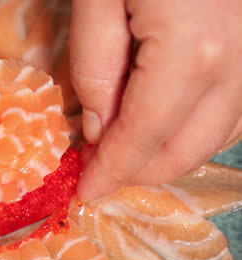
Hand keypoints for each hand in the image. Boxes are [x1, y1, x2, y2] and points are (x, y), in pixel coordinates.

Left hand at [71, 0, 241, 201]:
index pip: (144, 135)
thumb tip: (99, 128)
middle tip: (97, 169)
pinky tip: (163, 122)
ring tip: (123, 148)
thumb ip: (94, 66)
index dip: (112, 171)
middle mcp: (236, 62)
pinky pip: (232, 110)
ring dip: (166, 154)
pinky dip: (193, 129)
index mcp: (192, 51)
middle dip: (138, 172)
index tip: (85, 189)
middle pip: (185, 149)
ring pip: (215, 136)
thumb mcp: (96, 0)